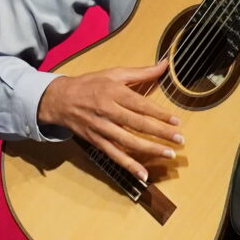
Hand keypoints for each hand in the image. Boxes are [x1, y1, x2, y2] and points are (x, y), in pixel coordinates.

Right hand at [37, 59, 182, 181]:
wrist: (60, 100)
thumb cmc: (90, 84)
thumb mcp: (114, 73)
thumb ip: (142, 72)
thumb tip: (165, 65)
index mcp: (113, 92)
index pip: (141, 105)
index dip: (160, 114)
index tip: (177, 121)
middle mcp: (107, 111)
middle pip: (138, 124)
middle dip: (160, 133)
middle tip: (180, 139)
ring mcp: (101, 128)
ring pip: (128, 141)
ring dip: (150, 149)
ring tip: (169, 154)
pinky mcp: (96, 141)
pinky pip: (114, 155)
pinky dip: (129, 166)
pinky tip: (143, 174)